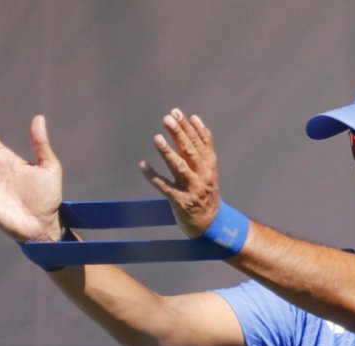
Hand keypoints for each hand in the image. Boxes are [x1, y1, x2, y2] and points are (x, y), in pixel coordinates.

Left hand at [140, 108, 219, 237]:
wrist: (211, 223)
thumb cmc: (207, 192)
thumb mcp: (210, 169)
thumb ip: (204, 146)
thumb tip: (196, 120)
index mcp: (210, 166)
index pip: (200, 142)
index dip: (189, 127)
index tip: (178, 113)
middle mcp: (203, 176)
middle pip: (190, 152)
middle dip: (179, 134)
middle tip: (167, 118)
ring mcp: (192, 189)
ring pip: (179, 168)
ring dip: (168, 152)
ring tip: (157, 138)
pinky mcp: (180, 202)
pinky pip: (165, 187)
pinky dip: (153, 176)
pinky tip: (143, 165)